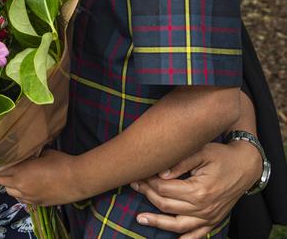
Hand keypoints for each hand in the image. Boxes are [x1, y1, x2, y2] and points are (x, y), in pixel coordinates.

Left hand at [0, 150, 73, 206]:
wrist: (76, 180)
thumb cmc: (60, 162)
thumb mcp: (43, 153)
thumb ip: (31, 156)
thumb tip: (27, 154)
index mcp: (21, 173)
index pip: (0, 172)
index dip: (0, 166)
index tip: (3, 160)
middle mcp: (21, 187)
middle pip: (2, 183)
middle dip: (4, 175)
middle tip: (10, 167)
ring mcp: (29, 198)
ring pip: (12, 193)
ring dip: (12, 185)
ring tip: (20, 177)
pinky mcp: (38, 204)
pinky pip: (23, 199)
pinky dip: (22, 193)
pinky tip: (30, 185)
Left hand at [132, 140, 261, 238]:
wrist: (245, 166)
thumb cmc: (221, 156)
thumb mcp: (201, 151)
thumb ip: (180, 162)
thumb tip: (161, 173)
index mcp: (199, 190)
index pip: (165, 189)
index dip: (148, 182)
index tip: (138, 175)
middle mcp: (203, 207)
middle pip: (167, 205)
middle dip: (148, 196)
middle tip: (135, 185)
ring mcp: (208, 217)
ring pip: (177, 225)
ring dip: (157, 222)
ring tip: (140, 218)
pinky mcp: (213, 221)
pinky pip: (196, 235)